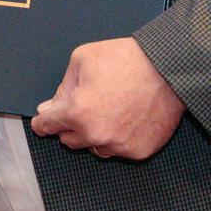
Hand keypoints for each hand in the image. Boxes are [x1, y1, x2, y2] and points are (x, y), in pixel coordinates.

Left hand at [30, 37, 183, 159]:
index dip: (43, 121)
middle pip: (69, 139)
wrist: (168, 68)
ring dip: (93, 133)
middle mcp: (96, 134)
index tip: (43, 120)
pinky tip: (125, 118)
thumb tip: (50, 107)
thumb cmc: (127, 60)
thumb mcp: (83, 59)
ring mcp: (119, 146)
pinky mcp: (139, 151)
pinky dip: (118, 138)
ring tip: (108, 109)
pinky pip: (119, 150)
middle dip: (70, 124)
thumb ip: (63, 87)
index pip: (48, 125)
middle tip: (83, 105)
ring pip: (94, 147)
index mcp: (77, 112)